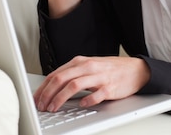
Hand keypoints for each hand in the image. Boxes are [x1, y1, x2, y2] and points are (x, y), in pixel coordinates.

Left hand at [34, 56, 150, 111]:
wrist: (134, 69)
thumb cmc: (109, 69)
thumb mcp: (88, 67)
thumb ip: (72, 74)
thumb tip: (52, 86)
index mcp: (79, 62)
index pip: (55, 74)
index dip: (43, 87)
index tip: (36, 98)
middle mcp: (87, 67)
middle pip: (61, 79)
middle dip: (48, 94)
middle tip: (41, 105)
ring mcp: (99, 77)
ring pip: (74, 85)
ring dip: (60, 98)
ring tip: (53, 108)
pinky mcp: (110, 87)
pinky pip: (96, 95)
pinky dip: (86, 101)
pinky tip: (81, 105)